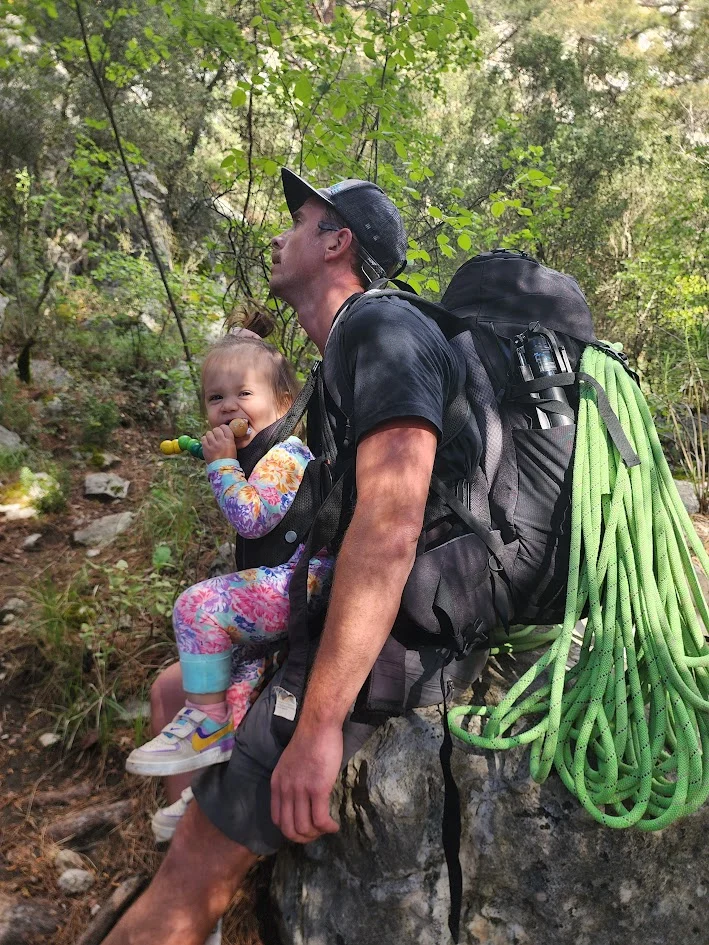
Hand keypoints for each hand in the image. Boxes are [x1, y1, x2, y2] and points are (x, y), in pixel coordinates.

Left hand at [202, 424, 236, 462]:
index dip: (223, 428)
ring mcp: (213, 445)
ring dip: (210, 435)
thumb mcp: (233, 448)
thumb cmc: (229, 459)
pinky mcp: (206, 448)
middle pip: (216, 429)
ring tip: (211, 440)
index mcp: (229, 441)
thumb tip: (225, 433)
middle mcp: (221, 441)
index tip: (222, 430)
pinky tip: (207, 443)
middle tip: (216, 436)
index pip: (225, 428)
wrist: (223, 469)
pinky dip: (205, 439)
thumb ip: (229, 439)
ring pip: (209, 433)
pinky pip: (203, 438)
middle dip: (216, 431)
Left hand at [271, 723, 342, 842]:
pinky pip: (320, 819)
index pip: (277, 819)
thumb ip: (291, 781)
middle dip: (303, 838)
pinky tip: (335, 825)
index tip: (304, 827)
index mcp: (277, 784)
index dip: (291, 830)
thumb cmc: (309, 740)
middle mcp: (285, 790)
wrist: (318, 725)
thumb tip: (301, 798)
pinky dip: (328, 827)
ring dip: (317, 834)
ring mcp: (301, 790)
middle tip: (317, 833)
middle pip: (289, 829)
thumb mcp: (290, 764)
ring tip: (327, 828)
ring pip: (304, 828)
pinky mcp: (318, 789)